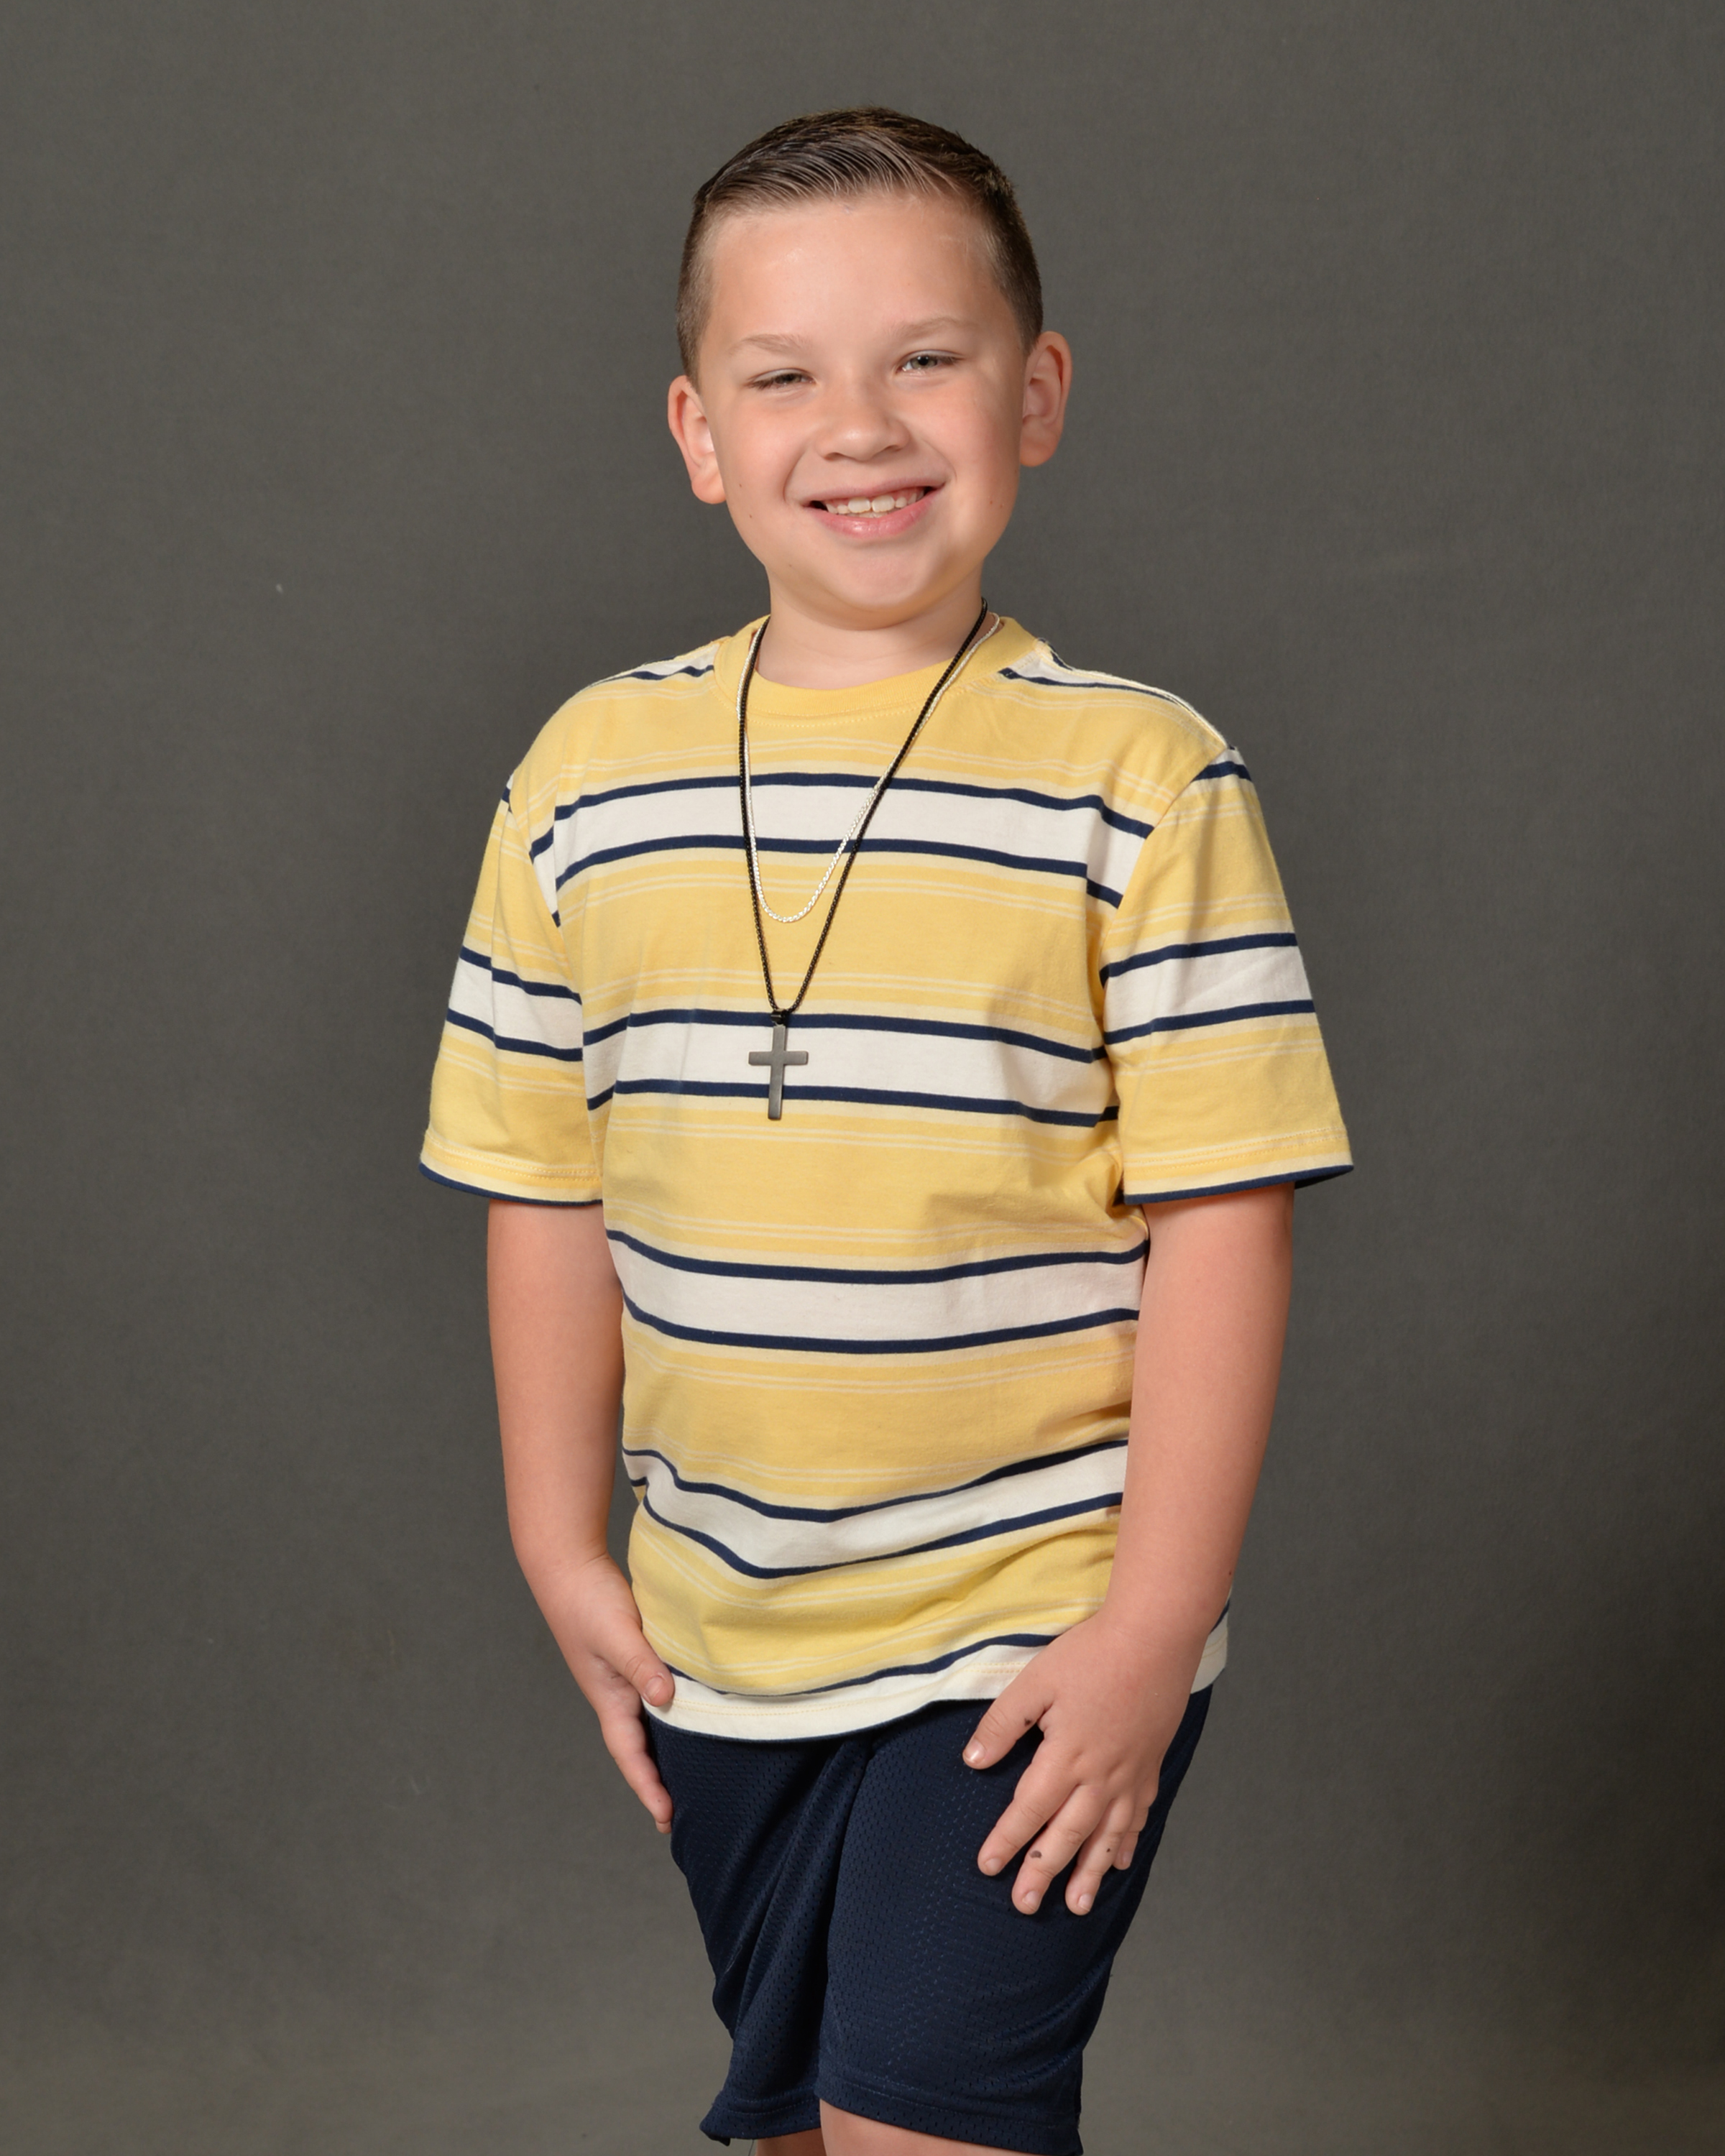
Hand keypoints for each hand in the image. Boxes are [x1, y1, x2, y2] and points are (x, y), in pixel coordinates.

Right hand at [541, 1551, 676, 1831]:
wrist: (568, 1565)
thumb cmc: (588, 1600)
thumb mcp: (617, 1634)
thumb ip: (641, 1664)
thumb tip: (665, 1698)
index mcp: (609, 1697)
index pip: (630, 1754)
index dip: (648, 1787)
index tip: (665, 1818)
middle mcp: (616, 1693)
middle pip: (639, 1747)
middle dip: (656, 1779)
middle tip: (678, 1812)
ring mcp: (623, 1676)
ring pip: (648, 1722)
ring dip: (665, 1748)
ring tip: (690, 1771)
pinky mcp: (632, 1656)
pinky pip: (655, 1694)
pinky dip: (670, 1711)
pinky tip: (691, 1709)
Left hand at [963, 1614, 1200, 1914]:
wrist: (1155, 1639)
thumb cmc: (1092, 1654)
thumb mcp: (1036, 1681)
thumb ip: (1004, 1724)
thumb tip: (973, 1760)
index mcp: (1065, 1756)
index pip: (1028, 1809)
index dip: (1006, 1840)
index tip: (988, 1867)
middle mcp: (1099, 1777)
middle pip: (1066, 1835)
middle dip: (1042, 1871)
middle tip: (1024, 1905)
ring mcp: (1129, 1776)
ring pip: (1106, 1837)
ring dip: (1089, 1874)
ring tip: (1076, 1906)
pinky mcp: (1150, 1766)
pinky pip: (1139, 1817)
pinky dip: (1129, 1843)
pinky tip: (1122, 1862)